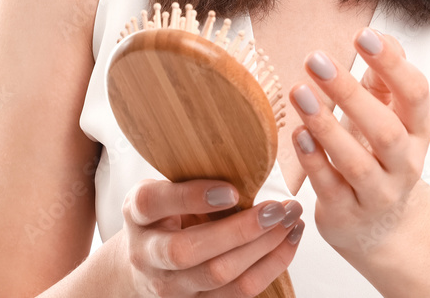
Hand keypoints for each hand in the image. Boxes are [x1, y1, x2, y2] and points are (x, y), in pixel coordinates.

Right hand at [117, 178, 303, 295]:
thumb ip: (190, 175)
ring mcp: (170, 286)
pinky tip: (288, 240)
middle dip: (240, 231)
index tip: (232, 190)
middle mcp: (147, 253)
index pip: (153, 203)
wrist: (143, 263)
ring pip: (219, 275)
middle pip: (188, 251)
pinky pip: (238, 292)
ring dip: (263, 248)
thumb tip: (245, 145)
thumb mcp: (165, 187)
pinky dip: (270, 266)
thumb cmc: (164, 213)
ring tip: (291, 220)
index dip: (192, 197)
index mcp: (138, 212)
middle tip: (277, 208)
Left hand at [288, 28, 429, 258]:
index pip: (415, 93)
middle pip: (384, 129)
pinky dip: (313, 160)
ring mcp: (378, 193)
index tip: (363, 35)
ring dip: (325, 125)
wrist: (381, 225)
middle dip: (349, 92)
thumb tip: (379, 35)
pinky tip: (297, 134)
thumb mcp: (390, 112)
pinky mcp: (347, 213)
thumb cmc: (379, 153)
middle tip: (316, 59)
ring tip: (299, 91)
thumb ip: (384, 75)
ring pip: (355, 161)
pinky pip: (330, 187)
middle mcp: (405, 163)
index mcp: (419, 129)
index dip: (392, 63)